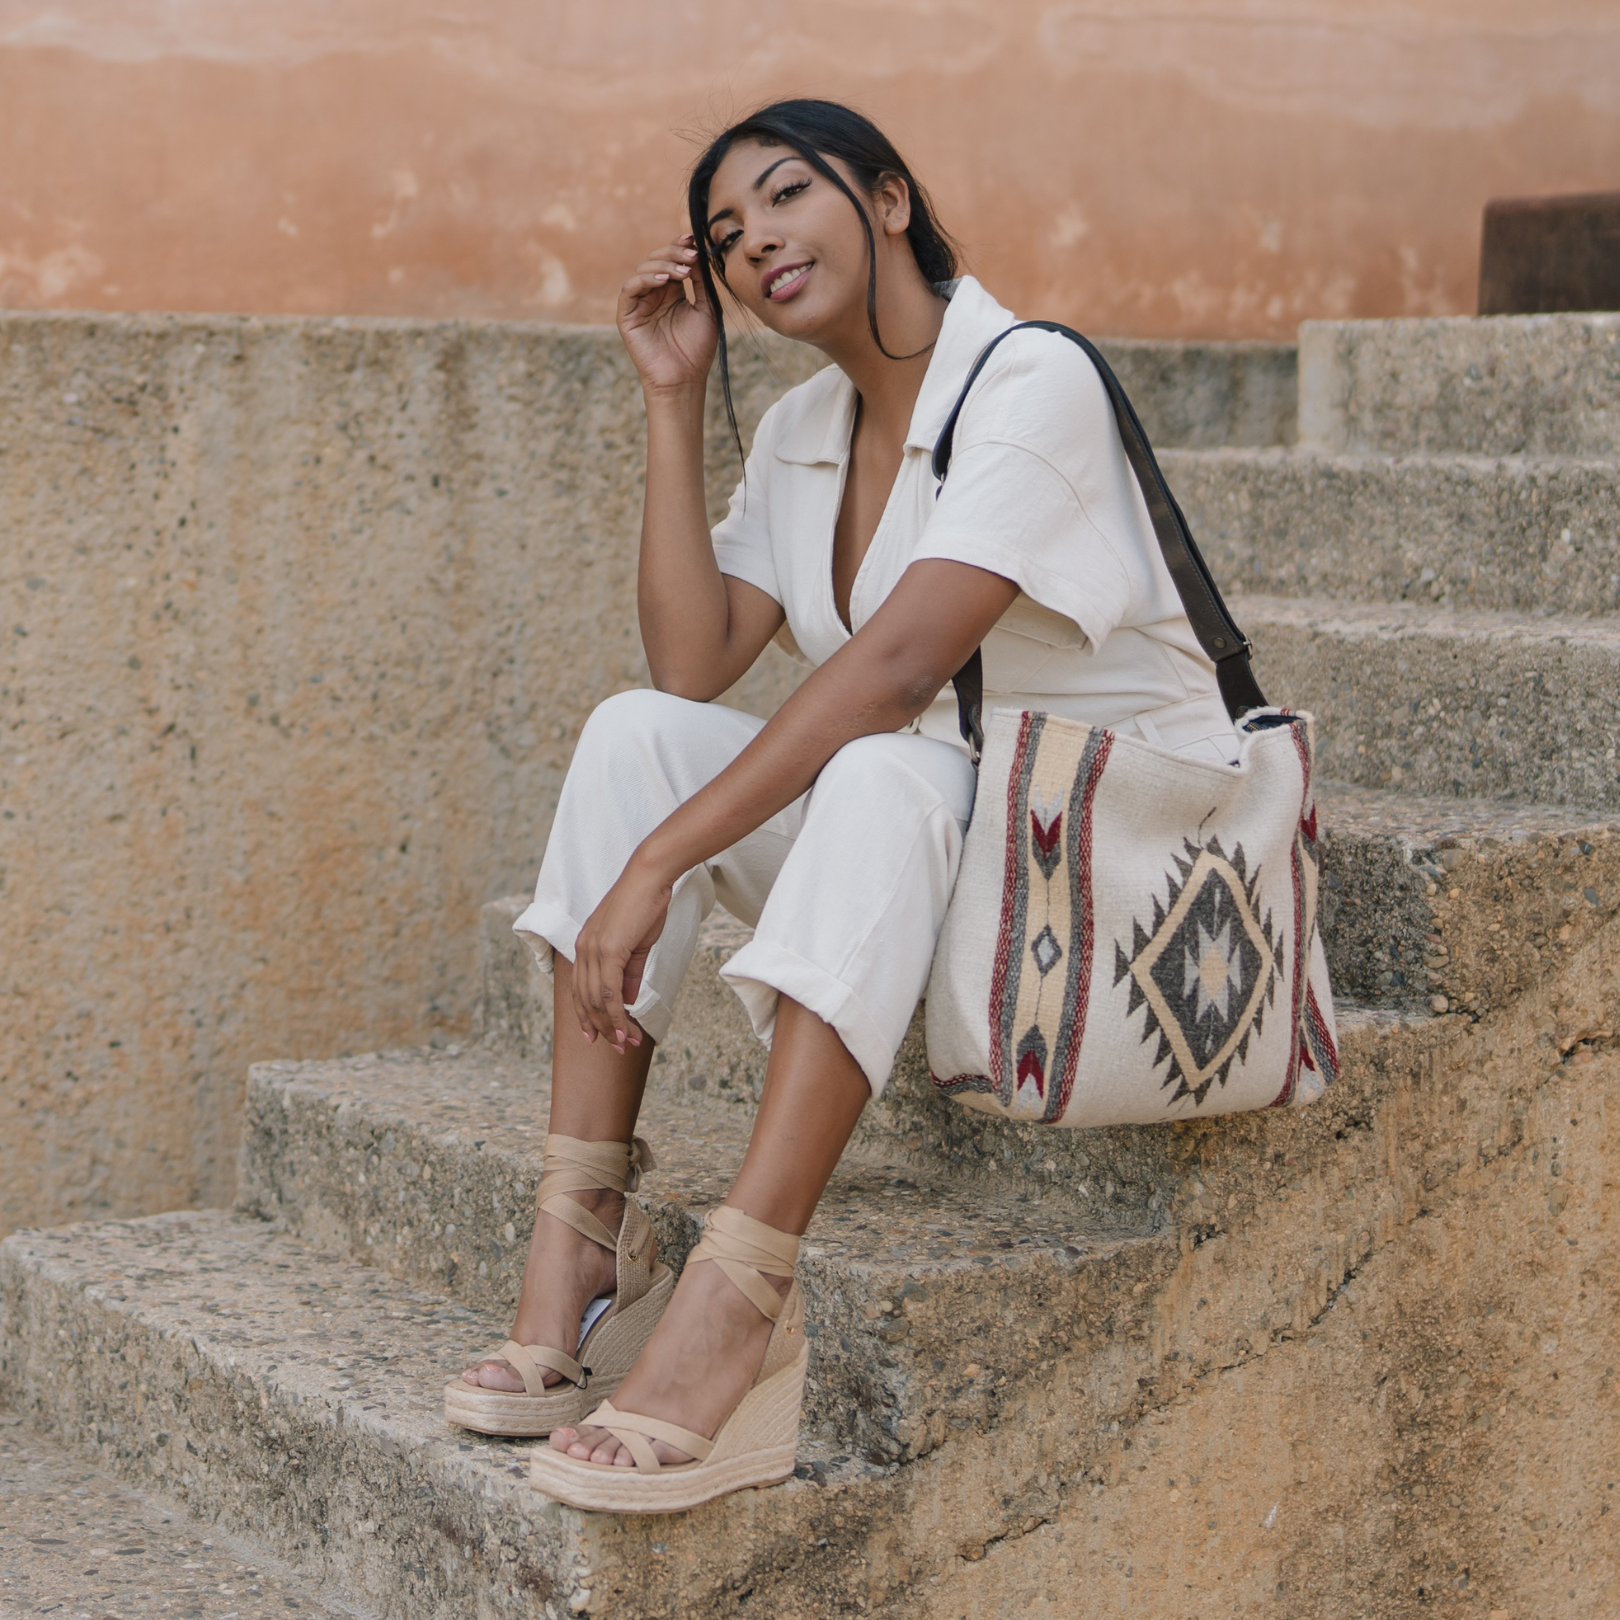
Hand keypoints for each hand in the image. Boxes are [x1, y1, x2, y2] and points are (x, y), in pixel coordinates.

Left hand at [570, 849, 675, 1053]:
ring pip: (596, 1001)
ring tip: (627, 1044)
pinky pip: (609, 992)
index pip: (580, 990)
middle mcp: (583, 950)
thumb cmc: (645, 905)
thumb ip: (629, 973)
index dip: (587, 1016)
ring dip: (612, 1026)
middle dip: (601, 1028)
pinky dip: (617, 1015)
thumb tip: (628, 999)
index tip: (598, 1037)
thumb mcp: (637, 945)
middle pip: (585, 1000)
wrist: (650, 878)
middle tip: (619, 1048)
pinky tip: (627, 1028)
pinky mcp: (608, 950)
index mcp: (585, 947)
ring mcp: (593, 950)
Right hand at [617, 235, 717, 396]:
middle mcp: (653, 294)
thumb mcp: (707, 309)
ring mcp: (639, 303)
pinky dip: (645, 280)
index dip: (679, 246)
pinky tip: (664, 282)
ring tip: (682, 272)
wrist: (685, 379)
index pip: (671, 260)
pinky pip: (630, 289)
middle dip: (673, 253)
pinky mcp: (627, 315)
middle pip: (656, 259)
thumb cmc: (698, 349)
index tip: (693, 239)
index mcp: (671, 291)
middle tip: (691, 256)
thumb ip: (701, 281)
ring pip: (643, 269)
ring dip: (663, 265)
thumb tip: (697, 253)